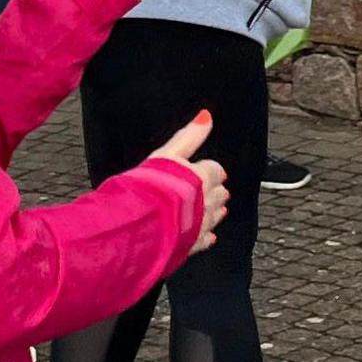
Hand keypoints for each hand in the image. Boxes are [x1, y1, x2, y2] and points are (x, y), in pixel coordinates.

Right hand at [147, 109, 233, 253]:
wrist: (142, 226)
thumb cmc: (151, 189)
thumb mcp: (167, 154)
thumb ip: (188, 137)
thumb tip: (206, 116)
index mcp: (203, 177)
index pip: (215, 169)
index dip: (209, 170)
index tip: (207, 171)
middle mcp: (207, 202)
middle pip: (219, 193)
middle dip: (215, 190)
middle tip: (207, 190)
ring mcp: (202, 225)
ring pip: (216, 216)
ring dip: (213, 211)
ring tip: (207, 209)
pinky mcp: (193, 244)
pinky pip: (206, 240)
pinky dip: (205, 235)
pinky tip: (204, 236)